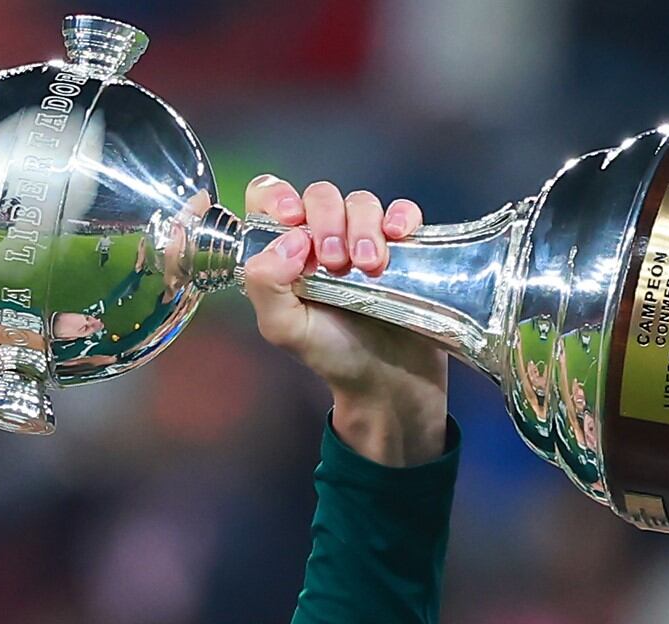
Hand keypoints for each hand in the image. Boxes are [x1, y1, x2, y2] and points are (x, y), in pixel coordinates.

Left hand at [239, 175, 447, 465]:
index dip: (277, 198)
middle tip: (335, 262)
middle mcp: (321, 240)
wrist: (388, 382)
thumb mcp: (284, 328)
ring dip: (363, 227)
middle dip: (326, 221)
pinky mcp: (402, 246)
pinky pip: (402, 211)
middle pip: (319, 195)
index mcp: (285, 254)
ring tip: (369, 267)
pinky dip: (400, 217)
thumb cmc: (333, 355)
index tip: (292, 220)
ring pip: (360, 201)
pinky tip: (398, 239)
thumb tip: (289, 241)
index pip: (269, 199)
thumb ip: (265, 285)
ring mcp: (363, 239)